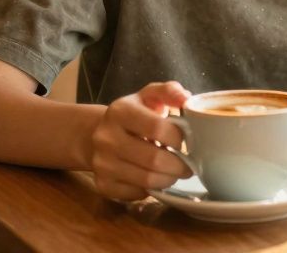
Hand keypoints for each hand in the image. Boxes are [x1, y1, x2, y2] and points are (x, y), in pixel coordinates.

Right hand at [86, 81, 192, 200]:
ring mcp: (102, 163)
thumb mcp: (149, 95)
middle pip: (154, 159)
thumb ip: (169, 91)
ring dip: (169, 179)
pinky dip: (151, 190)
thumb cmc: (135, 114)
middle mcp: (106, 137)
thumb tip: (186, 98)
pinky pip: (136, 194)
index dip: (179, 138)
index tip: (187, 141)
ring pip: (147, 180)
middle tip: (189, 165)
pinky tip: (155, 178)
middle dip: (179, 165)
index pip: (158, 128)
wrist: (98, 134)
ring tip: (174, 172)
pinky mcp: (102, 184)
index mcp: (120, 111)